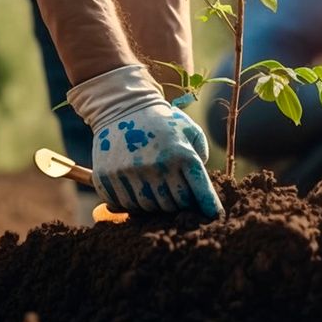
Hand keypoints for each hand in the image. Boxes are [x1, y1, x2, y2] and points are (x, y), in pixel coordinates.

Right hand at [67, 65, 223, 217]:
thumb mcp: (189, 130)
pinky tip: (135, 184)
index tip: (214, 215)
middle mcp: (156, 166)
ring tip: (154, 184)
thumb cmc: (161, 121)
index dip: (209, 207)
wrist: (122, 106)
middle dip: (179, 202)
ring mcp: (130, 173)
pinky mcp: (108, 177)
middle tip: (176, 191)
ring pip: (150, 207)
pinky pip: (125, 204)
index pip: (200, 193)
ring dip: (155, 201)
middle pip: (175, 205)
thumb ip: (201, 155)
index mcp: (181, 155)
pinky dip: (132, 200)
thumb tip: (199, 187)